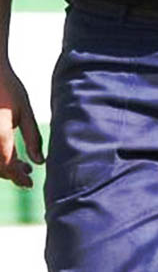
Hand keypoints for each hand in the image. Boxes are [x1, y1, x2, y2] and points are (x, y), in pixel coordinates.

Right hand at [0, 65, 43, 187]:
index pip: (8, 166)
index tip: (29, 184)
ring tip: (22, 164)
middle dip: (11, 173)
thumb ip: (32, 139)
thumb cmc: (7, 87)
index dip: (18, 178)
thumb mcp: (25, 113)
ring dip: (4, 166)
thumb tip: (39, 162)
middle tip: (28, 171)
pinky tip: (9, 153)